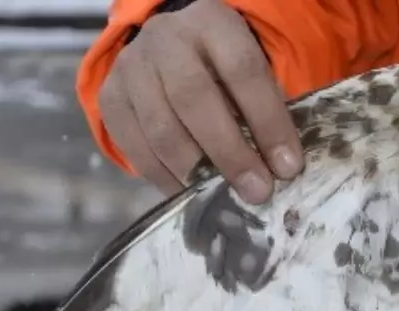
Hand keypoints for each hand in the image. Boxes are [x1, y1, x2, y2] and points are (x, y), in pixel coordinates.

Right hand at [98, 0, 302, 202]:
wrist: (172, 52)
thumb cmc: (227, 73)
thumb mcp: (253, 73)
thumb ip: (267, 111)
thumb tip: (282, 169)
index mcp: (212, 23)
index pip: (243, 70)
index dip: (268, 122)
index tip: (288, 166)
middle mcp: (166, 38)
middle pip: (194, 99)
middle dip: (230, 153)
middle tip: (257, 191)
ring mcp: (131, 66)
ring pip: (161, 128)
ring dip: (196, 173)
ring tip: (224, 198)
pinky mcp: (110, 97)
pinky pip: (135, 147)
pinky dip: (165, 178)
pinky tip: (190, 195)